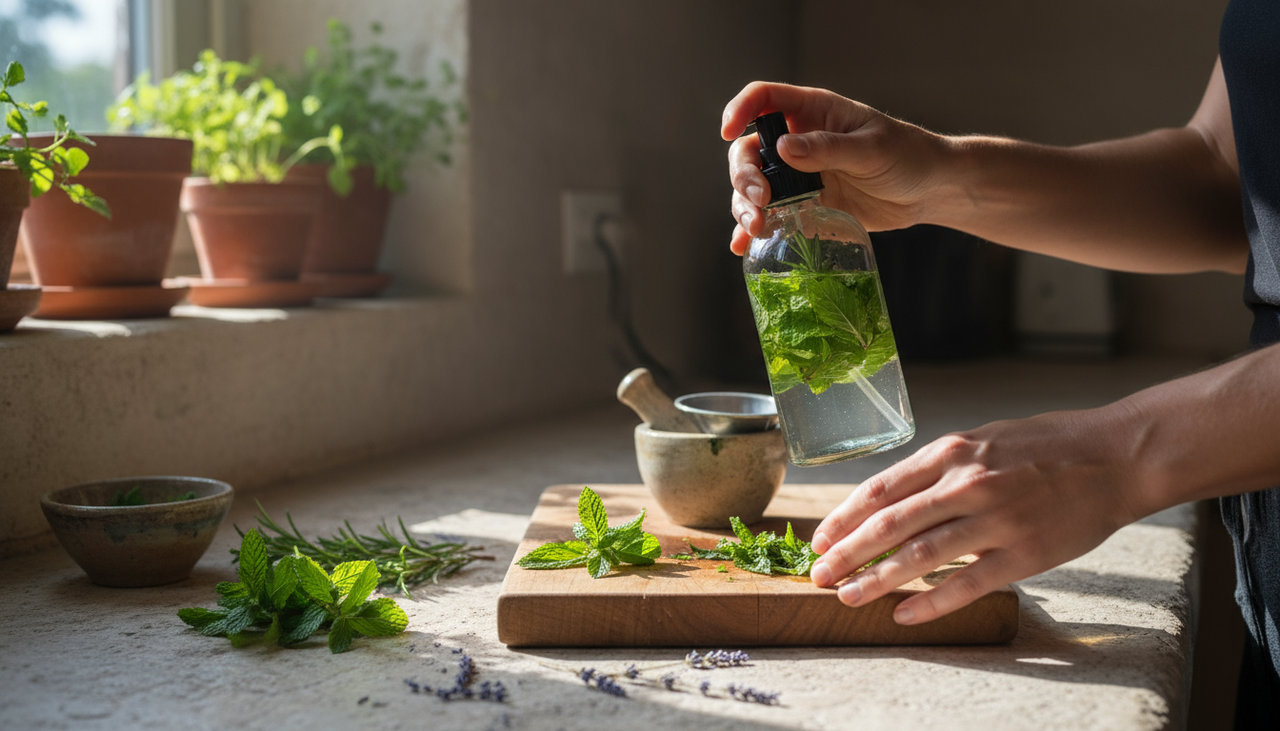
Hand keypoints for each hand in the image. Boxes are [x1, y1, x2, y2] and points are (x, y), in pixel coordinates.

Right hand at [722, 81, 949, 254]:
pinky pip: (770, 216)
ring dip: (744, 206)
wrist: (928, 191)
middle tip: (760, 201)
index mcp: (812, 113)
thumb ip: (827, 148)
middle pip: (748, 151)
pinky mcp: (804, 206)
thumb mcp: (870, 149)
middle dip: (744, 176)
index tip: (728, 132)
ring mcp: (798, 176)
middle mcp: (797, 142)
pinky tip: (743, 245)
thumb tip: (783, 148)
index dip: (740, 110)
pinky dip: (753, 231)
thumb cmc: (907, 155)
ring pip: (752, 187)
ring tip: (757, 228)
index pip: (763, 99)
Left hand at [807, 407, 1147, 624]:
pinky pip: (967, 583)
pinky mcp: (1024, 553)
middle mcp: (968, 483)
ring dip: (877, 581)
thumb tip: (893, 500)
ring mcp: (996, 518)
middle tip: (818, 575)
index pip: (881, 489)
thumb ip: (940, 468)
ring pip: (921, 555)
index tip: (821, 539)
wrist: (1115, 455)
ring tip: (848, 597)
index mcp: (952, 451)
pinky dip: (931, 603)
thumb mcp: (983, 440)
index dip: (844, 518)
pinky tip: (904, 615)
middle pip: (890, 524)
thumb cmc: (1046, 446)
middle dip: (847, 553)